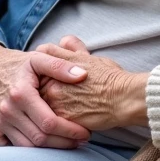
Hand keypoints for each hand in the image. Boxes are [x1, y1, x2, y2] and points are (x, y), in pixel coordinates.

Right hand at [0, 41, 91, 148]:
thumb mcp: (39, 57)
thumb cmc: (19, 63)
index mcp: (21, 94)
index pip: (49, 122)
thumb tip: (83, 75)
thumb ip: (60, 66)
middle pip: (40, 138)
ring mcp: (0, 122)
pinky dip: (28, 151)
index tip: (86, 131)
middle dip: (64, 143)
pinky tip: (45, 147)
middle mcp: (8, 111)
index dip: (70, 130)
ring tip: (70, 144)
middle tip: (83, 140)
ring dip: (51, 150)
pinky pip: (12, 147)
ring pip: (28, 147)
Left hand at [35, 43, 149, 131]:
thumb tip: (65, 40)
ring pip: (41, 104)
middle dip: (44, 87)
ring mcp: (54, 101)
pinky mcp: (60, 119)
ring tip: (64, 109)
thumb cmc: (111, 77)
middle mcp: (52, 81)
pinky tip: (66, 120)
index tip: (51, 73)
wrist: (122, 98)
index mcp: (58, 64)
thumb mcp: (91, 57)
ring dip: (47, 106)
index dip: (46, 65)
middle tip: (60, 94)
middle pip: (37, 83)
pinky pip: (49, 120)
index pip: (41, 58)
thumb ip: (74, 48)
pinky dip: (54, 120)